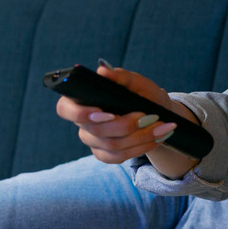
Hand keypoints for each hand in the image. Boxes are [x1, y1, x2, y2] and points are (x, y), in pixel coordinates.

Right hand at [54, 65, 187, 164]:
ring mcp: (92, 140)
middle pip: (96, 131)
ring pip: (112, 146)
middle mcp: (82, 122)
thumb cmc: (140, 92)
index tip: (106, 113)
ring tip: (162, 127)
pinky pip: (119, 157)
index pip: (65, 109)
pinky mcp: (104, 154)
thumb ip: (120, 76)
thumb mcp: (135, 82)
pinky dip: (141, 147)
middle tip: (149, 116)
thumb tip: (103, 71)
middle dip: (126, 126)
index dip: (81, 114)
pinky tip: (157, 138)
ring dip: (141, 137)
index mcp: (80, 99)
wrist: (154, 112)